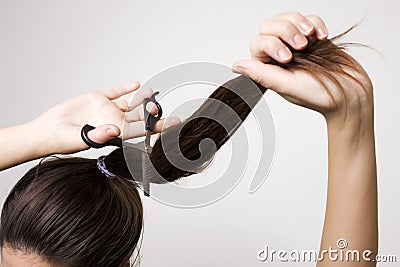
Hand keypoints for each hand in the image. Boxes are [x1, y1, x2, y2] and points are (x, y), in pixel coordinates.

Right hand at [33, 82, 179, 154]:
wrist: (48, 130)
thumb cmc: (65, 141)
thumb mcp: (82, 139)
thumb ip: (98, 135)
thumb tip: (114, 130)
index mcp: (115, 134)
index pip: (141, 131)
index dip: (158, 127)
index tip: (174, 124)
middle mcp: (114, 121)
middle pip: (138, 117)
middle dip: (151, 114)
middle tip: (160, 108)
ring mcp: (107, 110)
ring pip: (129, 104)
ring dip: (141, 100)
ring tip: (152, 94)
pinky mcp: (97, 99)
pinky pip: (114, 92)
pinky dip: (124, 88)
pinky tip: (136, 84)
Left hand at [232, 12, 372, 126]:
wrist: (350, 94)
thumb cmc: (320, 95)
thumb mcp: (287, 85)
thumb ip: (261, 74)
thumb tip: (236, 66)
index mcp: (269, 68)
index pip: (258, 43)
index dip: (272, 45)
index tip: (288, 58)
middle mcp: (280, 55)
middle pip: (269, 26)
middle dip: (286, 30)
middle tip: (302, 46)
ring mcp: (296, 45)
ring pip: (287, 18)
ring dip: (299, 24)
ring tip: (312, 39)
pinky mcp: (313, 38)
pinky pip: (307, 18)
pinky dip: (315, 23)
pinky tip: (322, 37)